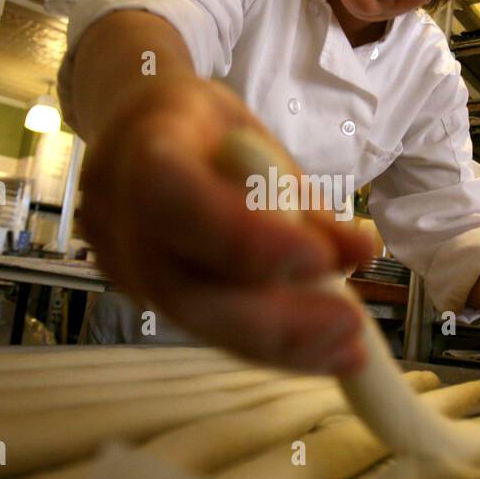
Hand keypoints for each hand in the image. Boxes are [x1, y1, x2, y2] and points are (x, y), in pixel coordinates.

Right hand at [78, 75, 375, 373]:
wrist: (132, 131)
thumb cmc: (200, 126)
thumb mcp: (255, 136)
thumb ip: (300, 197)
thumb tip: (360, 251)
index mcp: (145, 147)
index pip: (175, 197)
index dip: (241, 236)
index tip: (318, 258)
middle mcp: (119, 215)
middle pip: (183, 288)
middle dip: (275, 317)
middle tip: (350, 325)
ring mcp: (120, 265)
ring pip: (196, 321)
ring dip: (281, 344)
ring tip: (349, 351)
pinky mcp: (140, 296)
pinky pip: (205, 327)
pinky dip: (267, 345)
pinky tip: (320, 352)